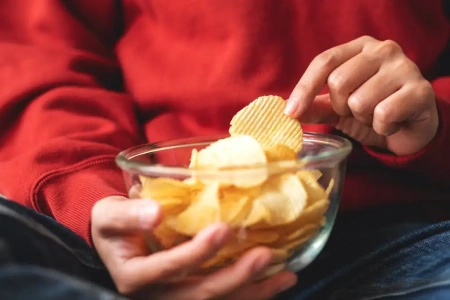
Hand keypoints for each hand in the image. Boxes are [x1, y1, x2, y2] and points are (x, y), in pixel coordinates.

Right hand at [91, 196, 296, 299]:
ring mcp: (176, 299)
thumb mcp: (109, 215)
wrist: (117, 243)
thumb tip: (156, 213)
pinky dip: (252, 295)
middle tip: (264, 254)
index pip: (168, 269)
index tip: (222, 229)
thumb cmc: (114, 226)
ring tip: (285, 275)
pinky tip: (276, 283)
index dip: (196, 253)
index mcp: (135, 276)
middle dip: (235, 277)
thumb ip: (128, 214)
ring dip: (253, 292)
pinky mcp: (191, 297)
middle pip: (199, 294)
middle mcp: (156, 297)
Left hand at [285, 35, 438, 155]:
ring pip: (360, 102)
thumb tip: (287, 110)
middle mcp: (383, 50)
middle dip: (342, 107)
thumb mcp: (339, 108)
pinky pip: (383, 114)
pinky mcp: (421, 90)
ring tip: (376, 116)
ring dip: (363, 119)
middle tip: (357, 111)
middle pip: (339, 82)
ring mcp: (405, 67)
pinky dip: (382, 127)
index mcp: (360, 47)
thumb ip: (315, 106)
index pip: (324, 61)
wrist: (412, 128)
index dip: (304, 88)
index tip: (290, 112)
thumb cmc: (373, 110)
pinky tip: (392, 123)